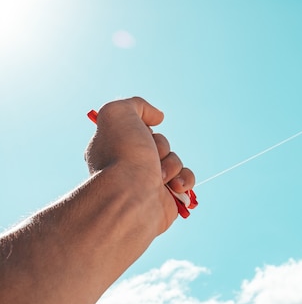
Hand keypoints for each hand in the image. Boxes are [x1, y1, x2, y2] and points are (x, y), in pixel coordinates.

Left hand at [84, 97, 194, 231]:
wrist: (131, 196)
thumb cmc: (122, 154)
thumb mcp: (117, 113)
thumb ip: (135, 105)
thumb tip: (157, 117)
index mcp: (113, 148)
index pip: (137, 129)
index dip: (143, 127)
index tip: (138, 131)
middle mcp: (129, 166)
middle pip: (160, 143)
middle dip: (161, 146)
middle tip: (149, 155)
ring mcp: (148, 183)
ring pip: (175, 160)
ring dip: (172, 164)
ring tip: (159, 176)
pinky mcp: (167, 199)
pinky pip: (186, 180)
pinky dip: (185, 180)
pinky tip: (175, 186)